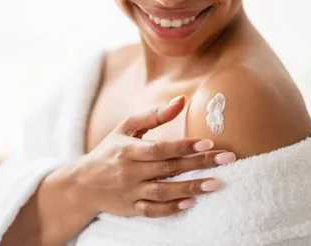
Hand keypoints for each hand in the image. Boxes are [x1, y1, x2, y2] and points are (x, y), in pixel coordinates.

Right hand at [69, 95, 235, 217]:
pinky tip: (190, 203)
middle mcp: (130, 172)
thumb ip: (153, 116)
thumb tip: (181, 100)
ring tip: (216, 183)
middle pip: (168, 168)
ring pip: (164, 191)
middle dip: (199, 163)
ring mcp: (131, 192)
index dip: (184, 145)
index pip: (160, 148)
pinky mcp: (132, 208)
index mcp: (128, 150)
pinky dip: (171, 208)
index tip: (208, 143)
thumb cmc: (109, 151)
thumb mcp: (125, 129)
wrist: (83, 184)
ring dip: (190, 188)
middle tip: (227, 159)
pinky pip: (153, 210)